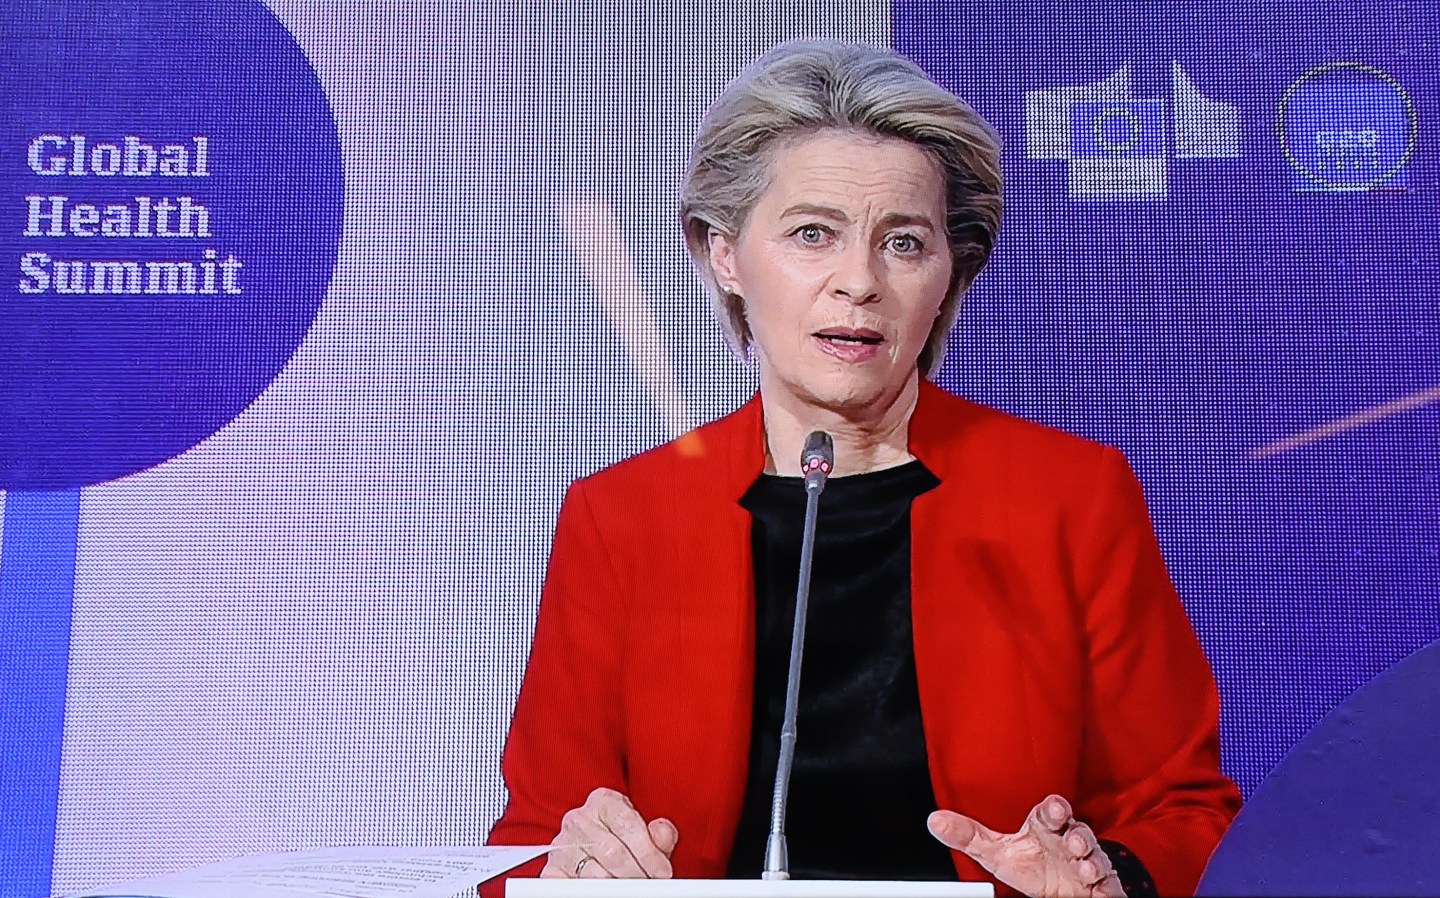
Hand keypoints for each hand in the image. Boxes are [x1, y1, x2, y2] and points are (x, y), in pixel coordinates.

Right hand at [540, 787, 678, 878]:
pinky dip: (588, 891)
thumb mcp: (643, 831)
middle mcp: (578, 819)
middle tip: (649, 886)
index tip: (662, 872)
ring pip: (594, 873)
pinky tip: (604, 892)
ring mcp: (562, 844)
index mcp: (603, 801)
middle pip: (612, 851)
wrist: (591, 845)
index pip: (628, 825)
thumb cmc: (621, 838)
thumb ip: (658, 834)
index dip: (649, 853)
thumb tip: (662, 834)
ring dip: (617, 887)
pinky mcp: (552, 869)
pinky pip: (571, 886)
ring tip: (631, 890)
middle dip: (636, 873)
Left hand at [928, 794, 1123, 897]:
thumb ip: (969, 837)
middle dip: (1079, 834)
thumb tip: (935, 821)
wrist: (1061, 891)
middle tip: (1074, 838)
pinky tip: (1097, 885)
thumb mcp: (997, 853)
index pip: (1052, 813)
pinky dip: (1104, 884)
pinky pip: (1107, 883)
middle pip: (1079, 831)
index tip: (1054, 809)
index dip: (1054, 809)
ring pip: (1095, 856)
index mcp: (1046, 829)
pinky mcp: (1100, 885)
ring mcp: (1087, 862)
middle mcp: (1070, 842)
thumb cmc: (1032, 864)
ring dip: (1091, 859)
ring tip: (1084, 864)